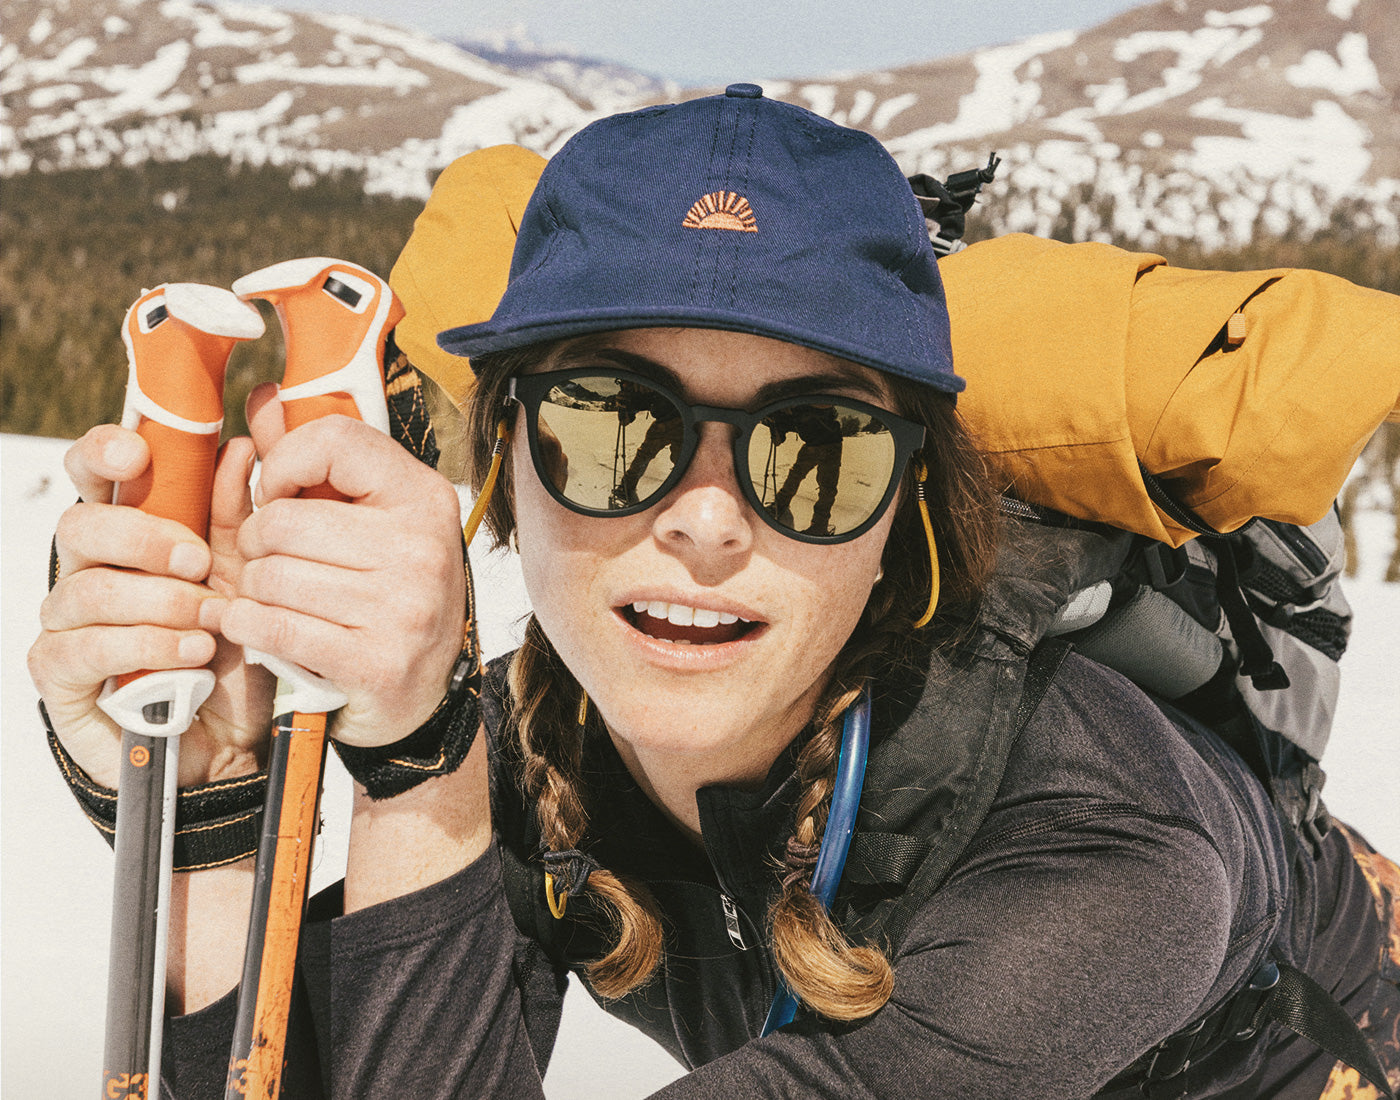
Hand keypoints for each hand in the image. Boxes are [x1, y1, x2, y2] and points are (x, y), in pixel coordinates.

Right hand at [28, 424, 274, 788]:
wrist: (234, 741)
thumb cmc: (234, 654)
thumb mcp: (247, 580)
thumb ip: (237, 515)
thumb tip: (236, 450)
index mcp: (132, 535)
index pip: (93, 476)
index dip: (102, 454)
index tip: (136, 453)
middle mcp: (90, 571)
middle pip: (80, 525)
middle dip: (143, 537)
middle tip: (199, 563)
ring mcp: (67, 623)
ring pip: (85, 588)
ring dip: (158, 602)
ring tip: (212, 622)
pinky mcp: (60, 674)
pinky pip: (84, 647)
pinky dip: (145, 647)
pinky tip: (191, 653)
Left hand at [216, 385, 465, 748]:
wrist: (420, 693)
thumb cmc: (382, 593)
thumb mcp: (360, 520)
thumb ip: (310, 460)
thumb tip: (262, 396)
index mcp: (424, 498)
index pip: (335, 440)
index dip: (285, 462)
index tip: (279, 492)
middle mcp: (423, 547)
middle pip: (283, 521)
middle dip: (256, 544)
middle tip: (271, 561)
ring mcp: (406, 608)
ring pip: (270, 577)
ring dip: (252, 592)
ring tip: (273, 599)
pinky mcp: (378, 661)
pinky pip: (272, 627)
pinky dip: (248, 627)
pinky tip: (257, 626)